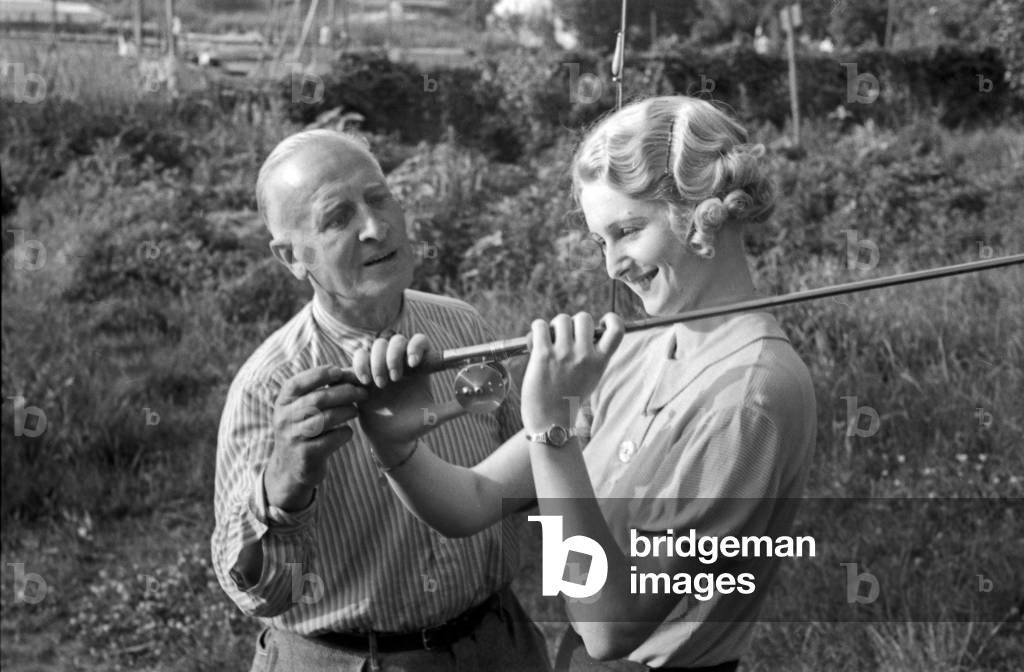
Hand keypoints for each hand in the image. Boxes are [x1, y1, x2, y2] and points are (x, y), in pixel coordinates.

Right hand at [265, 365, 367, 510]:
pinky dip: (344, 433)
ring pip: (325, 419)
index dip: (319, 374)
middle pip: (317, 400)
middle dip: (344, 393)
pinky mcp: (305, 455)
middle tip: (362, 392)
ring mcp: (293, 438)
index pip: (298, 383)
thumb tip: (349, 371)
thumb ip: (319, 391)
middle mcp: (283, 419)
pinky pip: (331, 439)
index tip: (340, 371)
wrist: (291, 469)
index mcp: (282, 403)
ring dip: (346, 411)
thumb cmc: (304, 430)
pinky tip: (347, 432)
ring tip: (356, 410)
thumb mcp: (302, 410)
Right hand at [351, 333, 465, 462]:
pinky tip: (366, 384)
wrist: (391, 441)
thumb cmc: (415, 427)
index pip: (420, 341)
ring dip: (377, 361)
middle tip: (395, 379)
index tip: (415, 363)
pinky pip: (359, 355)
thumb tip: (481, 399)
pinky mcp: (363, 373)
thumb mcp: (436, 416)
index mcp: (419, 368)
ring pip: (377, 344)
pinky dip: (361, 365)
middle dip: (394, 355)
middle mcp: (400, 363)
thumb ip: (458, 406)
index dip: (417, 346)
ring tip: (380, 385)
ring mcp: (380, 366)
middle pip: (396, 338)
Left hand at [521, 312, 623, 433]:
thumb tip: (582, 330)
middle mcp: (584, 355)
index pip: (616, 329)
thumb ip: (592, 355)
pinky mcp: (543, 355)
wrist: (550, 422)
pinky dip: (538, 329)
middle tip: (566, 337)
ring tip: (550, 341)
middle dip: (574, 323)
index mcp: (600, 361)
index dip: (610, 319)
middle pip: (584, 317)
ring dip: (554, 327)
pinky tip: (537, 342)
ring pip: (561, 319)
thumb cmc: (569, 398)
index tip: (599, 324)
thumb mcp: (591, 377)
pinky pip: (540, 326)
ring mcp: (564, 354)